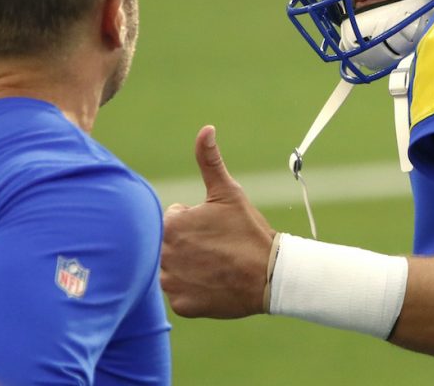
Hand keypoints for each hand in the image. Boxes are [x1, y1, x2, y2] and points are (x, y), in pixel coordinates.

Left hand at [160, 125, 275, 318]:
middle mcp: (163, 255)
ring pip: (171, 269)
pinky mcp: (181, 305)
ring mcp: (171, 283)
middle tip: (216, 248)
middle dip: (188, 244)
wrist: (270, 275)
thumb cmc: (249, 230)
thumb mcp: (228, 192)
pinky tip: (213, 283)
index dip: (195, 222)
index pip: (172, 220)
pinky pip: (180, 293)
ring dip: (187, 267)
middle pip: (168, 245)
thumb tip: (205, 128)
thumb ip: (209, 160)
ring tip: (215, 265)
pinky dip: (193, 290)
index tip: (215, 229)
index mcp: (171, 225)